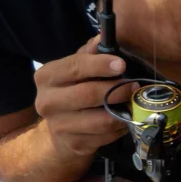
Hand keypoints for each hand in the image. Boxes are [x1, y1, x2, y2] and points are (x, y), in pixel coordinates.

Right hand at [33, 36, 134, 156]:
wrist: (61, 131)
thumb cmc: (74, 92)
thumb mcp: (78, 69)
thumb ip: (90, 54)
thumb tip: (102, 37)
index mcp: (46, 77)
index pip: (74, 67)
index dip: (100, 65)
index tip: (121, 64)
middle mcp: (46, 101)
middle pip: (88, 94)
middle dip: (117, 89)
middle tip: (134, 86)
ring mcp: (59, 126)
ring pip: (101, 119)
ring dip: (123, 111)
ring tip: (132, 103)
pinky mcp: (75, 144)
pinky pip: (107, 135)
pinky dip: (121, 127)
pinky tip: (125, 119)